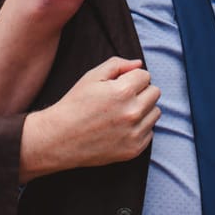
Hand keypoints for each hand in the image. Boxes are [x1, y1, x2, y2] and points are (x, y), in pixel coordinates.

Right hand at [21, 56, 159, 178]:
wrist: (59, 139)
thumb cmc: (75, 104)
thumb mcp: (92, 77)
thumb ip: (118, 65)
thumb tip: (139, 64)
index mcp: (124, 91)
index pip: (146, 76)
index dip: (131, 77)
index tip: (118, 85)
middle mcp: (133, 112)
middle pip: (155, 92)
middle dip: (141, 91)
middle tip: (121, 98)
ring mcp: (135, 133)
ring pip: (155, 112)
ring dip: (143, 110)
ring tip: (121, 113)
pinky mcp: (134, 150)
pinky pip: (150, 132)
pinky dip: (140, 128)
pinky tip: (121, 128)